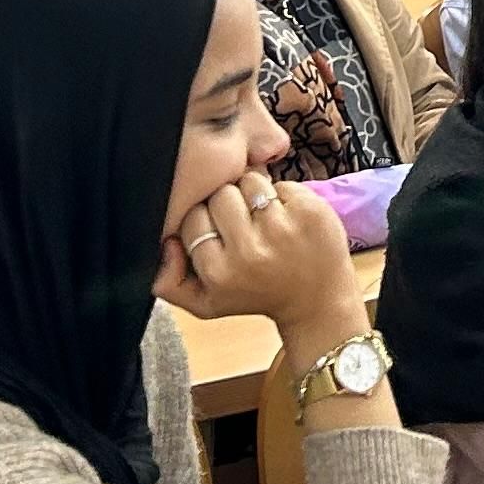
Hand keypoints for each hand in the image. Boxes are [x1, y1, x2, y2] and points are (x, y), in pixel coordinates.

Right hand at [155, 172, 359, 334]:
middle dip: (228, 203)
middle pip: (219, 194)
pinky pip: (281, 183)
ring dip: (254, 193)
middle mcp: (249, 252)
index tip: (218, 233)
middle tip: (242, 224)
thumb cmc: (256, 295)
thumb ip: (168, 281)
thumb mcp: (205, 303)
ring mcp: (282, 229)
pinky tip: (287, 218)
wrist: (317, 301)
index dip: (203, 219)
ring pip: (249, 180)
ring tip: (264, 218)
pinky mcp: (309, 212)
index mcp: (219, 273)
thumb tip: (167, 242)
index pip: (192, 218)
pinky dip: (282, 195)